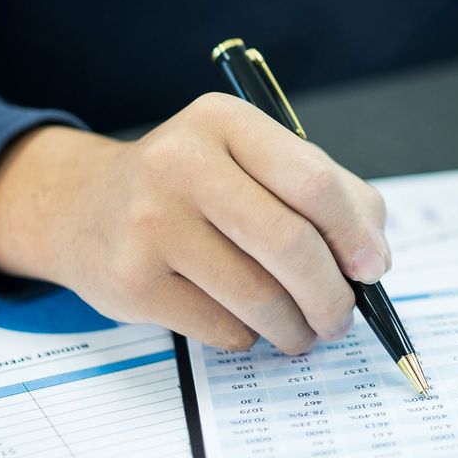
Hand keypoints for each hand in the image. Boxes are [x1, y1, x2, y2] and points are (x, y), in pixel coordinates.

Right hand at [0, 93, 388, 351]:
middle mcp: (181, 163)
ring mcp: (149, 223)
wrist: (82, 208)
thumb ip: (329, 195)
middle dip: (331, 295)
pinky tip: (248, 324)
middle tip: (341, 318)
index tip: (371, 268)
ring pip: (259, 296)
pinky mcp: (131, 281)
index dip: (353, 234)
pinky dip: (251, 336)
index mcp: (223, 121)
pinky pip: (222, 327)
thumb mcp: (253, 161)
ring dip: (296, 327)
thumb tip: (374, 260)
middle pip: (290, 244)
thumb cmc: (193, 187)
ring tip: (302, 331)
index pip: (312, 181)